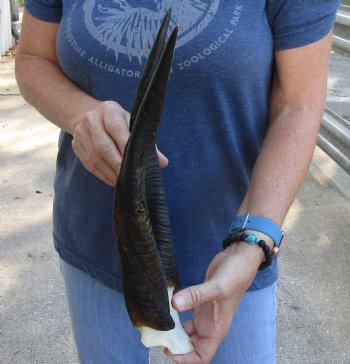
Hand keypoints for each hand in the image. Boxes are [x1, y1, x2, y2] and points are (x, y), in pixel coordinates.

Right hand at [72, 101, 167, 185]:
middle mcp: (91, 120)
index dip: (126, 146)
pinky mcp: (76, 146)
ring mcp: (81, 134)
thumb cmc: (116, 120)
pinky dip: (103, 175)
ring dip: (110, 173)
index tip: (135, 162)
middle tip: (130, 178)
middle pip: (103, 146)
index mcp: (108, 110)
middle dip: (118, 164)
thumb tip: (163, 162)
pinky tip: (113, 181)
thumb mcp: (131, 123)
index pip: (117, 129)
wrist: (86, 114)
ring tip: (123, 183)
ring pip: (95, 158)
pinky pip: (89, 165)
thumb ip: (147, 141)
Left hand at [165, 243, 263, 363]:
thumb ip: (196, 296)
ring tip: (159, 323)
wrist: (239, 257)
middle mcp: (209, 323)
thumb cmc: (236, 276)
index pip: (202, 355)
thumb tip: (174, 304)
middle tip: (158, 335)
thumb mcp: (217, 287)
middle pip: (190, 345)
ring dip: (174, 329)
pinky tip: (166, 307)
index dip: (186, 358)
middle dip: (176, 344)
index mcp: (217, 328)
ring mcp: (204, 311)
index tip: (169, 350)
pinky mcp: (199, 299)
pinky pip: (184, 311)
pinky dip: (175, 312)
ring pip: (186, 329)